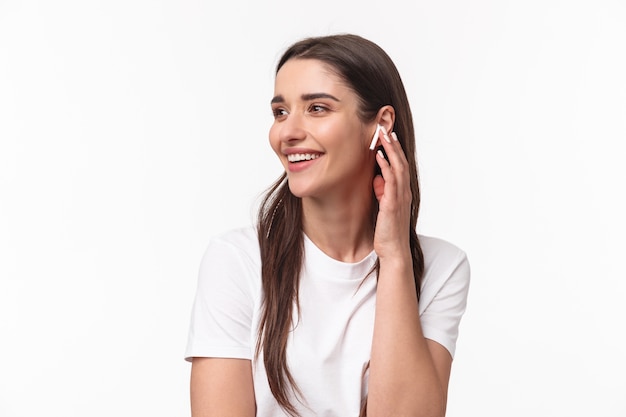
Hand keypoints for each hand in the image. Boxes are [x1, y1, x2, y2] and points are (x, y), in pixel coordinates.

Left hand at [372, 127, 411, 260]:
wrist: (394, 251)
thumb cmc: (388, 231)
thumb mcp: (384, 206)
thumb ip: (382, 191)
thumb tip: (377, 179)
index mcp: (402, 192)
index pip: (400, 165)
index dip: (395, 149)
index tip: (388, 134)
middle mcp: (404, 192)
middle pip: (401, 162)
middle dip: (393, 144)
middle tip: (386, 127)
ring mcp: (399, 197)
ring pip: (398, 168)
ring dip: (391, 150)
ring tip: (383, 135)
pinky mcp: (392, 204)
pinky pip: (390, 182)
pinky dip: (385, 168)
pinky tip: (380, 157)